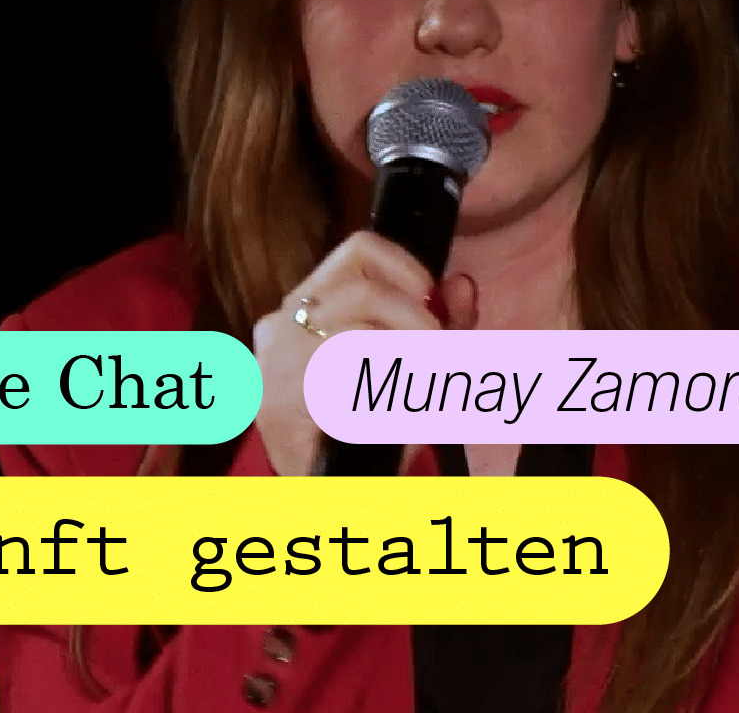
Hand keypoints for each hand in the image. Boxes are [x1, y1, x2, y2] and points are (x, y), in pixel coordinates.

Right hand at [251, 231, 477, 475]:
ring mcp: (276, 363)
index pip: (357, 251)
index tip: (433, 295)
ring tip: (426, 383)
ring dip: (407, 358)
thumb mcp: (413, 365)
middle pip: (364, 291)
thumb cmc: (363, 423)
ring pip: (358, 335)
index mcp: (307, 304)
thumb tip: (463, 284)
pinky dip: (386, 394)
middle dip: (417, 320)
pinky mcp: (280, 401)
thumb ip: (442, 323)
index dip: (405, 265)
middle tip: (443, 351)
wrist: (321, 487)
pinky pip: (348, 382)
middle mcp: (282, 325)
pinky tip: (396, 412)